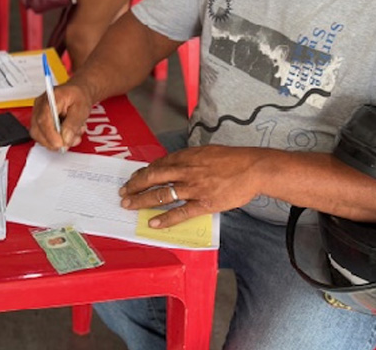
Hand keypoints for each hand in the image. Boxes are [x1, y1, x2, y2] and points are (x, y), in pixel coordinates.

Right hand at [29, 82, 92, 150]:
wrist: (78, 92)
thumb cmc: (79, 96)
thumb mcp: (81, 109)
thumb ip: (73, 124)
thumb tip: (65, 138)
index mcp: (51, 98)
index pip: (43, 119)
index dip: (50, 135)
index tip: (60, 144)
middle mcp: (40, 105)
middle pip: (37, 130)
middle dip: (52, 142)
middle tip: (67, 144)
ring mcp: (38, 112)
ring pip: (38, 134)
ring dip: (54, 141)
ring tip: (71, 136)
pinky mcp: (40, 119)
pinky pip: (42, 134)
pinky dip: (54, 139)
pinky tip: (66, 134)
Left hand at [119, 145, 266, 227]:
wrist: (253, 168)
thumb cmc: (231, 159)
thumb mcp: (205, 152)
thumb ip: (187, 159)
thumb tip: (172, 166)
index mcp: (186, 157)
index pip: (157, 165)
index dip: (142, 173)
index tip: (133, 179)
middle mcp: (186, 171)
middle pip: (153, 178)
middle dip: (135, 186)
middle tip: (123, 193)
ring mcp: (194, 188)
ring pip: (162, 195)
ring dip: (142, 201)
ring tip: (129, 206)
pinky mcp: (204, 203)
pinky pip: (180, 212)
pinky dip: (165, 218)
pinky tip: (153, 223)